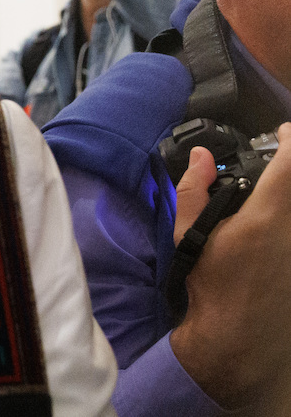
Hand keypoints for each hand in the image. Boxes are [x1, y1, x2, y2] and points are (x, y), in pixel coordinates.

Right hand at [170, 123, 290, 409]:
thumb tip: (199, 157)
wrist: (238, 337)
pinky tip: (271, 225)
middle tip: (278, 159)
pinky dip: (286, 215)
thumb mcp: (188, 235)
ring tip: (272, 193)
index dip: (289, 137)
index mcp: (265, 216)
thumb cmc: (210, 285)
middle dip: (289, 166)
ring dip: (286, 193)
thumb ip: (194, 189)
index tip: (279, 133)